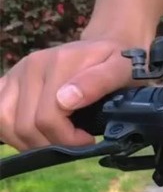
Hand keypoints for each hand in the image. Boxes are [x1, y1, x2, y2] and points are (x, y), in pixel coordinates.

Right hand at [0, 39, 135, 150]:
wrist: (104, 47)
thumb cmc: (117, 62)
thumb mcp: (122, 69)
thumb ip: (99, 82)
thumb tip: (66, 100)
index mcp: (58, 63)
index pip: (48, 117)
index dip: (67, 138)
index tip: (87, 139)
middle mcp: (31, 65)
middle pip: (25, 125)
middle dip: (51, 143)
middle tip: (73, 143)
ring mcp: (15, 73)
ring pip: (4, 122)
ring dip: (28, 142)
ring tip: (55, 140)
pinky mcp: (6, 81)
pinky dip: (8, 131)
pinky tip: (32, 134)